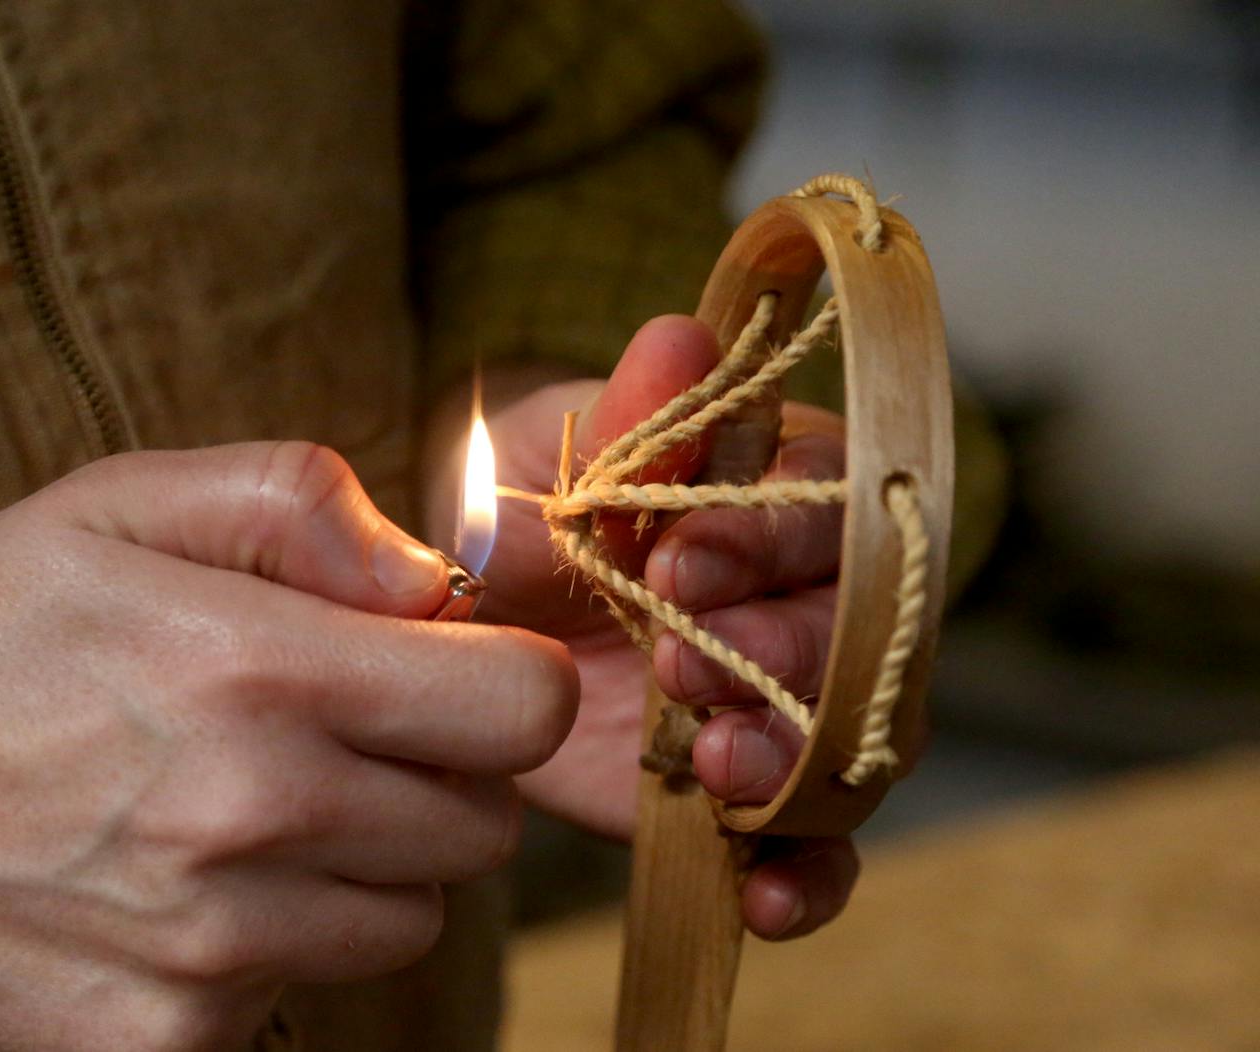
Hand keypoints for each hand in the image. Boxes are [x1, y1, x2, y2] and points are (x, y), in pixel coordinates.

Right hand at [0, 442, 576, 1051]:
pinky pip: (312, 990)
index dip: (508, 683)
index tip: (454, 671)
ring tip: (258, 808)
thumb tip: (433, 579)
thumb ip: (302, 506)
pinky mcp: (168, 1039)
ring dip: (370, 862)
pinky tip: (192, 886)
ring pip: (413, 916)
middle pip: (485, 823)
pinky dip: (283, 940)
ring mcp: (213, 948)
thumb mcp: (121, 505)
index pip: (522, 708)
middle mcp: (251, 818)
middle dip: (443, 773)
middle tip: (343, 735)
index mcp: (259, 671)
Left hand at [429, 318, 858, 940]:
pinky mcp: (755, 785)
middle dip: (783, 648)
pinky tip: (758, 894)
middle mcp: (810, 594)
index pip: (825, 503)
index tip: (679, 560)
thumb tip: (680, 335)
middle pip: (863, 625)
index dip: (768, 536)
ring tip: (712, 762)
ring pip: (856, 736)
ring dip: (796, 755)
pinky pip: (818, 842)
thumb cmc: (528, 506)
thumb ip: (624, 416)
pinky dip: (806, 875)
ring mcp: (791, 698)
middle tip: (683, 661)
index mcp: (779, 490)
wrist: (479, 613)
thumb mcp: (551, 452)